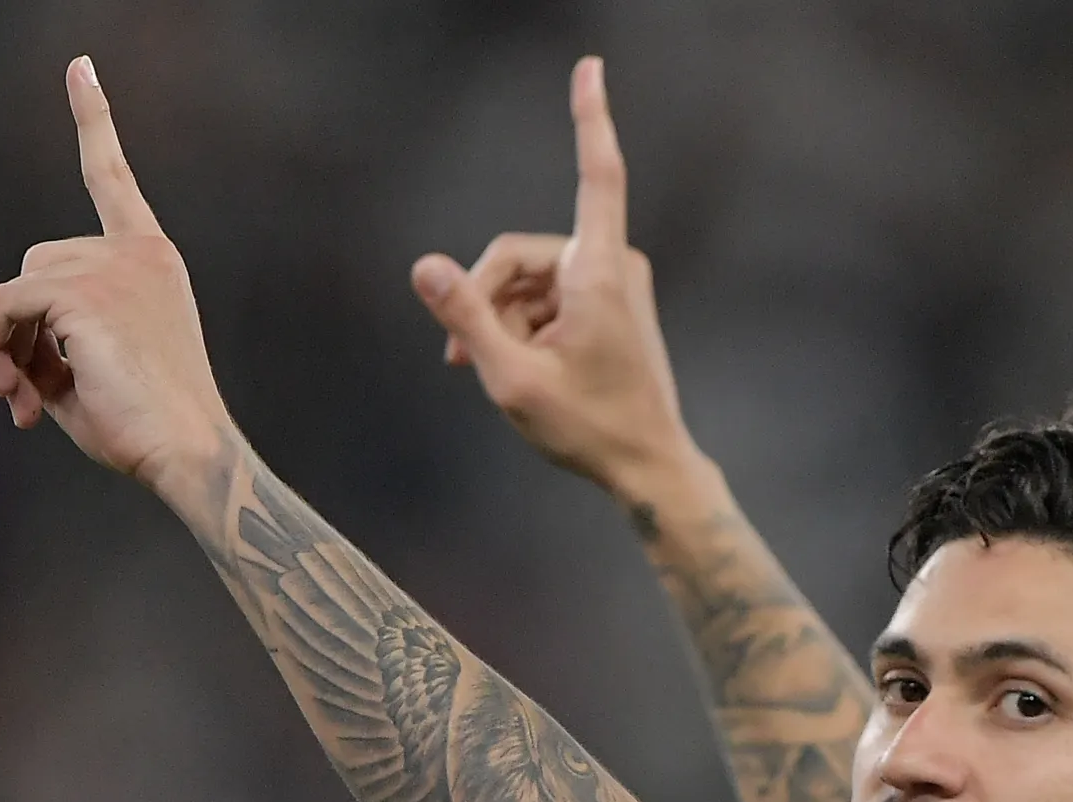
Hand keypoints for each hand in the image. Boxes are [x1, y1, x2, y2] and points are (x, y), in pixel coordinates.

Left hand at [0, 58, 229, 494]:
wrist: (188, 455)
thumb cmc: (144, 426)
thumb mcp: (80, 373)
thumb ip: (34, 338)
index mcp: (150, 260)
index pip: (111, 178)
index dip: (93, 120)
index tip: (78, 68)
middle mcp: (135, 252)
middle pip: (36, 257)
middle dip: (19, 324)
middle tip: (20, 390)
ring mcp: (112, 268)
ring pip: (15, 284)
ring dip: (3, 345)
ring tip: (23, 401)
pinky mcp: (84, 294)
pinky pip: (5, 306)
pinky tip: (20, 398)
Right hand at [410, 57, 697, 504]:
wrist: (647, 464)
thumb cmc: (588, 426)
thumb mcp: (511, 378)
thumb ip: (466, 318)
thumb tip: (425, 267)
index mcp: (598, 271)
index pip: (596, 174)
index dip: (590, 118)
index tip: (591, 66)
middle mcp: (612, 264)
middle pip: (521, 253)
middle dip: (487, 299)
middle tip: (460, 356)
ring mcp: (614, 282)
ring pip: (529, 279)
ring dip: (501, 318)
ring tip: (491, 371)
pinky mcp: (610, 301)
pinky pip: (549, 295)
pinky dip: (524, 323)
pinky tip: (512, 365)